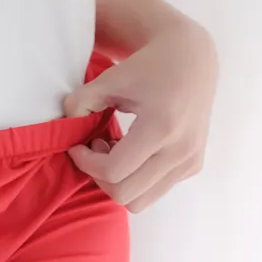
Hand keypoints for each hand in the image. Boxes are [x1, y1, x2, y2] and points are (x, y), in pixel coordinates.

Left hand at [62, 11, 218, 212]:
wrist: (192, 59)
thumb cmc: (147, 66)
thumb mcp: (109, 78)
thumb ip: (81, 103)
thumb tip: (67, 130)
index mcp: (162, 126)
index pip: (114, 171)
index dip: (86, 163)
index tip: (77, 146)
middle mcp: (181, 150)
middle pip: (125, 195)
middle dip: (100, 177)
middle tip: (96, 149)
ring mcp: (190, 161)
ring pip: (140, 202)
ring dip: (118, 183)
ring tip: (114, 152)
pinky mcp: (193, 166)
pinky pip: (154, 191)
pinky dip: (136, 180)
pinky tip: (133, 152)